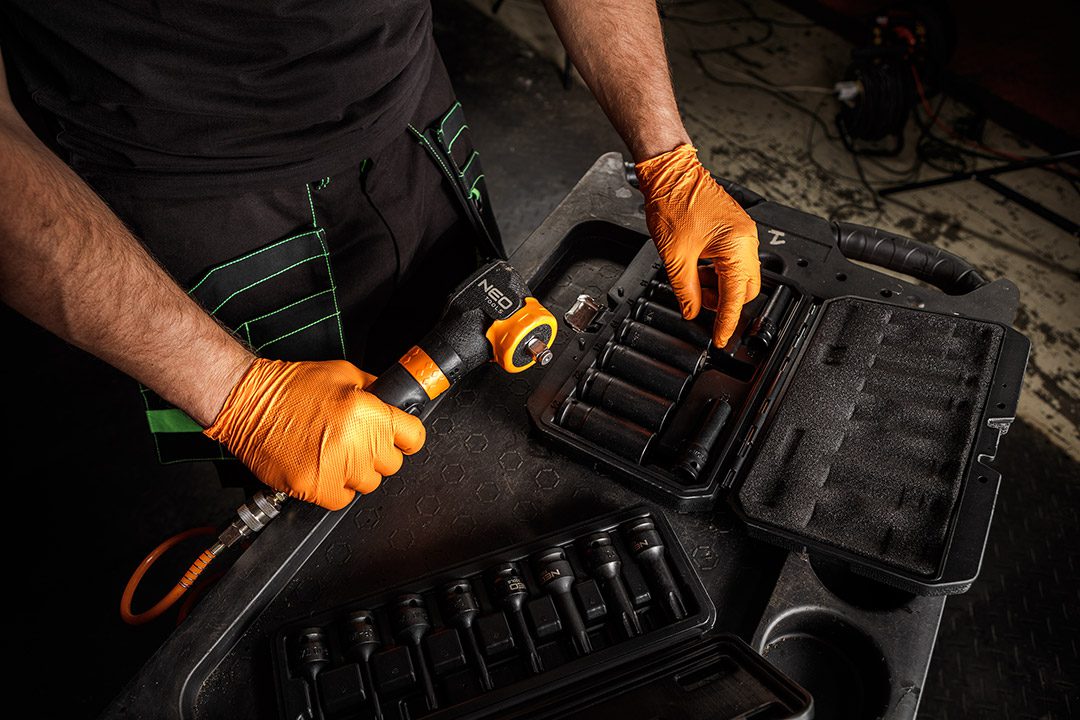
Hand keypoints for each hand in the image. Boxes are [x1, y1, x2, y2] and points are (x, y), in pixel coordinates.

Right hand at [204, 359, 425, 509]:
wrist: (248, 402)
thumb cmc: (292, 387)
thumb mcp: (344, 374)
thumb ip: (375, 392)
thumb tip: (396, 407)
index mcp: (367, 412)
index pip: (413, 437)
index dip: (405, 437)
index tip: (399, 439)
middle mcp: (355, 441)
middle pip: (392, 464)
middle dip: (378, 454)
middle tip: (357, 442)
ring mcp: (334, 467)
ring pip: (368, 483)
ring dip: (356, 472)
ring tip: (335, 453)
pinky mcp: (313, 486)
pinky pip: (342, 499)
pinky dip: (335, 488)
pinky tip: (323, 468)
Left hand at [635, 144, 760, 346]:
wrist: (669, 172)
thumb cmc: (673, 202)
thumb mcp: (675, 256)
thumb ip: (685, 290)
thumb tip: (692, 312)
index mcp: (737, 246)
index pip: (735, 296)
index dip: (727, 322)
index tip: (721, 339)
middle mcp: (746, 240)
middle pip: (744, 289)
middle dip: (723, 302)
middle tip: (698, 306)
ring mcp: (743, 233)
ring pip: (739, 276)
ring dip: (718, 287)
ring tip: (692, 284)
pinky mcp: (734, 229)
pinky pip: (733, 261)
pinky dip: (717, 272)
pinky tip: (697, 271)